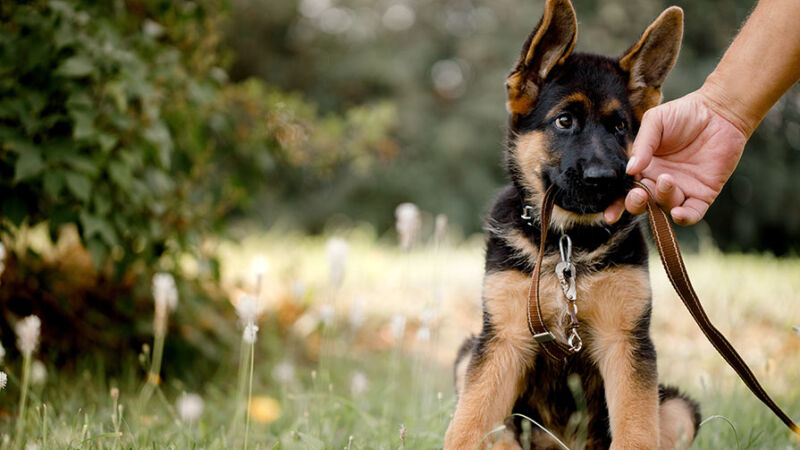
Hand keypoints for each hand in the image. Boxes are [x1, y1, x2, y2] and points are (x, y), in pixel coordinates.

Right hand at [604, 90, 747, 225]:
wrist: (719, 111)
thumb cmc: (684, 114)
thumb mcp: (655, 122)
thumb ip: (642, 145)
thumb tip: (629, 170)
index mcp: (644, 168)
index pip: (626, 191)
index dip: (616, 205)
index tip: (609, 214)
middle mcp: (659, 182)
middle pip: (642, 204)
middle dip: (636, 203)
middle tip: (639, 193)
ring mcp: (681, 190)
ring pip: (665, 208)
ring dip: (661, 199)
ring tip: (666, 179)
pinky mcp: (703, 194)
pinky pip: (692, 214)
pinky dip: (683, 218)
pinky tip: (678, 213)